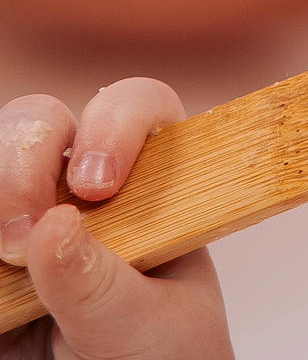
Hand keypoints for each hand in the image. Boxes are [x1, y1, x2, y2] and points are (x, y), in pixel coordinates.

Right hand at [0, 79, 232, 358]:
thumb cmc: (158, 355)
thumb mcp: (145, 325)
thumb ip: (101, 284)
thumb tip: (52, 225)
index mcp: (147, 183)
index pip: (136, 108)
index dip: (116, 123)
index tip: (98, 185)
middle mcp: (79, 189)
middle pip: (39, 122)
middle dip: (22, 163)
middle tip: (21, 238)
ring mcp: (23, 218)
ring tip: (4, 259)